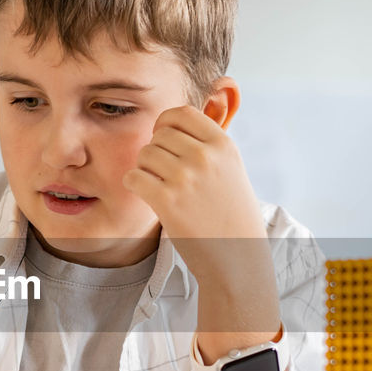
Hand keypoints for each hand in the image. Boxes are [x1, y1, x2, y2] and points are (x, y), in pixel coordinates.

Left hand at [122, 105, 267, 284]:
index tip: (164, 139)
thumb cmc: (232, 215)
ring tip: (159, 187)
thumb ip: (208, 145)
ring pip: (145, 154)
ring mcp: (185, 178)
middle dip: (155, 150)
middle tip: (161, 172)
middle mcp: (205, 157)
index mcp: (223, 145)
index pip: (182, 113)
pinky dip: (134, 185)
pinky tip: (147, 195)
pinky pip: (134, 177)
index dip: (166, 123)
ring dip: (145, 169)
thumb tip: (174, 121)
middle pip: (160, 135)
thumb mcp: (232, 170)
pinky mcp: (167, 201)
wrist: (238, 257)